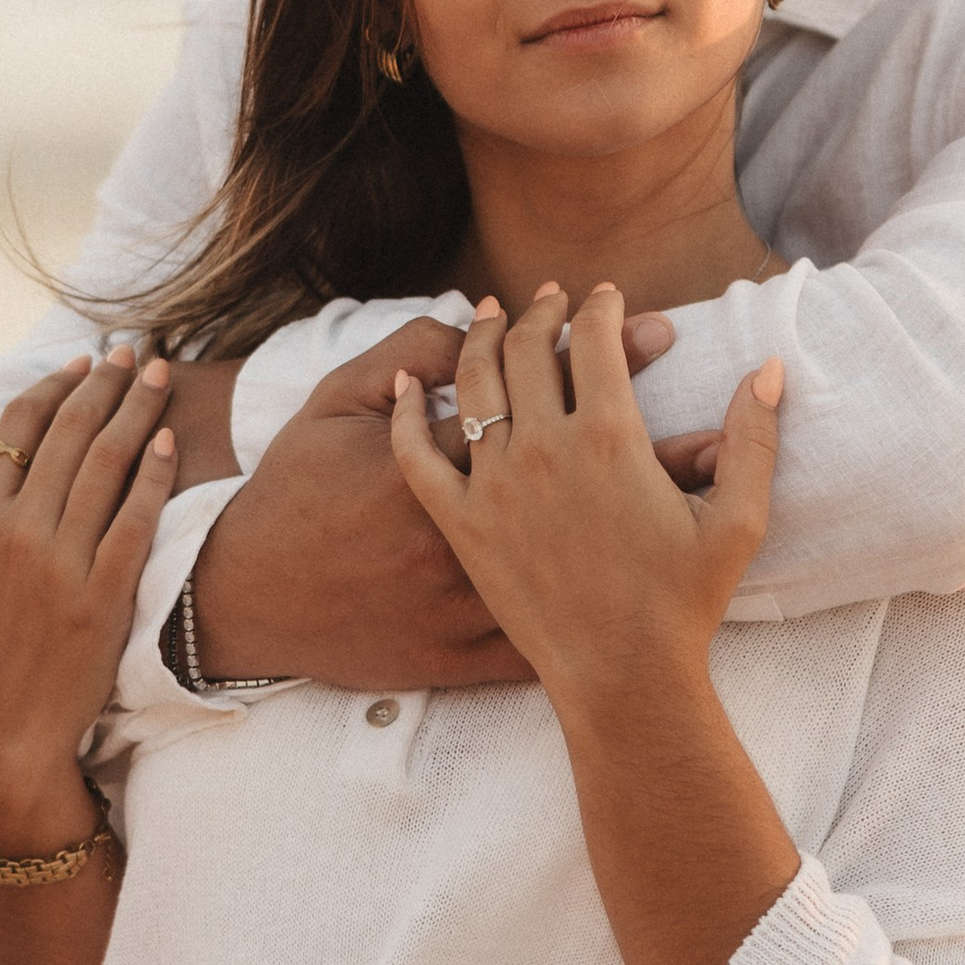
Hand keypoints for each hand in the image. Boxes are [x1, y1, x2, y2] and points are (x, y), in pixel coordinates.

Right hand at [0, 350, 178, 844]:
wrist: (0, 733)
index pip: (18, 430)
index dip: (51, 388)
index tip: (78, 364)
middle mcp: (18, 531)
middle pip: (70, 433)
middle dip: (104, 382)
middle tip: (132, 351)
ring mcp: (64, 561)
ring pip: (108, 463)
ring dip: (136, 409)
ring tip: (160, 376)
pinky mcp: (106, 593)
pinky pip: (136, 518)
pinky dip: (153, 474)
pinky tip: (168, 441)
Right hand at [189, 308, 678, 689]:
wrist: (253, 599)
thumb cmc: (292, 492)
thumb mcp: (332, 402)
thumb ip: (402, 349)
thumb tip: (468, 316)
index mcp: (456, 455)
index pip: (550, 382)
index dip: (606, 342)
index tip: (645, 320)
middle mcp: (482, 522)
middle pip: (591, 458)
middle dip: (656, 428)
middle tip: (701, 394)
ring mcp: (481, 591)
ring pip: (594, 545)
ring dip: (659, 504)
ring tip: (711, 464)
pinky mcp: (468, 649)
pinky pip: (562, 624)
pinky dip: (610, 604)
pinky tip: (658, 573)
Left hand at [387, 285, 780, 721]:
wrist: (622, 675)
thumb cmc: (684, 602)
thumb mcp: (738, 520)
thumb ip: (754, 438)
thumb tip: (770, 369)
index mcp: (612, 437)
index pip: (595, 339)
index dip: (600, 306)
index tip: (603, 295)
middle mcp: (546, 449)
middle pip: (529, 348)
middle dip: (540, 310)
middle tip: (546, 298)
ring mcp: (495, 486)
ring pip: (474, 383)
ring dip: (480, 338)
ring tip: (489, 317)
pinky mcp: (459, 525)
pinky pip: (415, 454)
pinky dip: (403, 412)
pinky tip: (404, 383)